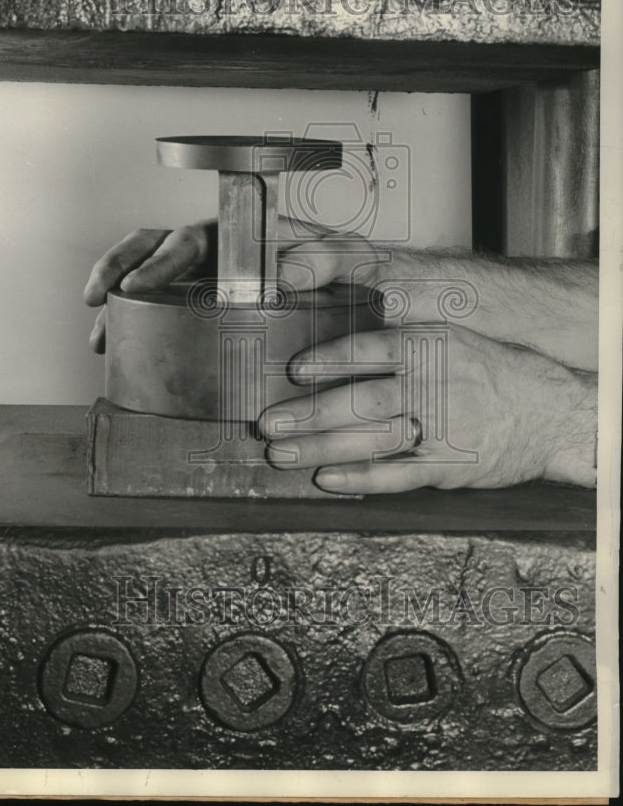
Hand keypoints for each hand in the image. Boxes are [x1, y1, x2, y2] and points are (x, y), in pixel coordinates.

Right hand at [84, 218, 386, 351]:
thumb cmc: (352, 269)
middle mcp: (218, 255)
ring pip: (148, 278)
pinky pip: (162, 311)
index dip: (158, 258)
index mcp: (243, 237)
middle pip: (153, 248)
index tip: (139, 284)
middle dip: (119, 270)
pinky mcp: (206, 312)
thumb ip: (322, 258)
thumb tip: (281, 276)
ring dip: (117, 300)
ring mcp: (207, 281)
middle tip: (101, 300)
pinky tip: (121, 350)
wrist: (364, 290)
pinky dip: (135, 327)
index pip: (190, 238)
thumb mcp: (348, 257)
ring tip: (99, 336)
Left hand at [259, 325, 596, 494]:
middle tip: (268, 422)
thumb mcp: (449, 337)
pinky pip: (398, 475)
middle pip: (362, 400)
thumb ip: (398, 342)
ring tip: (282, 452)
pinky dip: (360, 478)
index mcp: (430, 346)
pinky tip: (326, 479)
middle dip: (310, 413)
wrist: (549, 410)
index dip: (330, 359)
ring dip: (321, 448)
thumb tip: (334, 351)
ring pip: (372, 440)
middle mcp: (434, 385)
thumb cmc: (489, 371)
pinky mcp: (447, 465)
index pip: (372, 349)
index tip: (294, 369)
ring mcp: (441, 428)